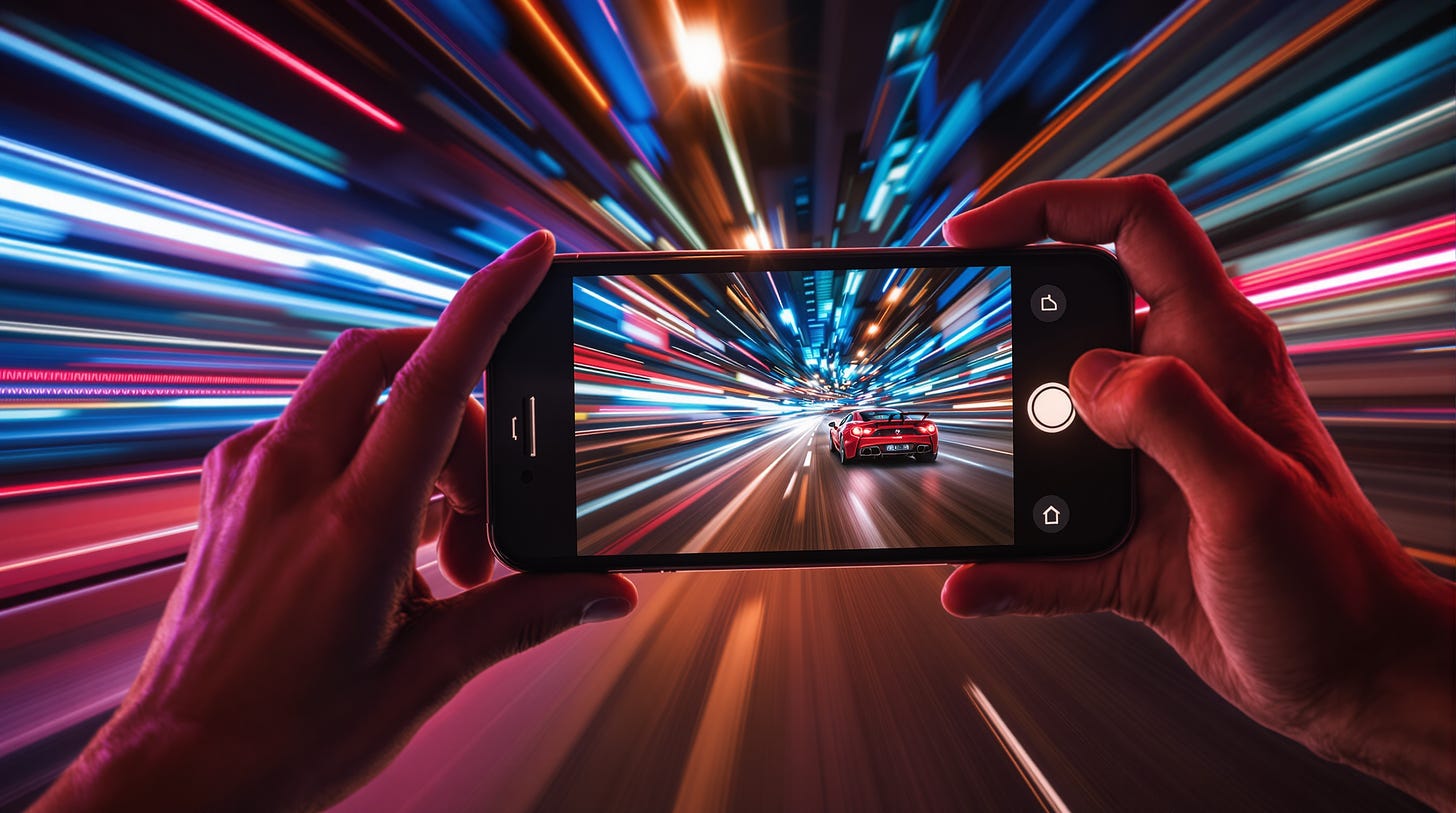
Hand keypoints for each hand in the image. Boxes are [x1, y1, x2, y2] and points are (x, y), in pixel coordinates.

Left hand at [34, 231, 636, 812]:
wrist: (179, 773)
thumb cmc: (287, 736)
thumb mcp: (425, 676)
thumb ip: (522, 617)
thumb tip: (603, 592)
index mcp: (352, 526)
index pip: (430, 381)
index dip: (487, 306)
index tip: (529, 256)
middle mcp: (291, 483)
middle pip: (387, 363)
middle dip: (456, 401)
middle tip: (478, 509)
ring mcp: (248, 479)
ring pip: (347, 393)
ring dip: (409, 438)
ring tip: (432, 549)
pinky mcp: (226, 491)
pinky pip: (308, 428)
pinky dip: (359, 456)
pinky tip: (373, 539)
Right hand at [939, 176, 1453, 808]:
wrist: (1352, 680)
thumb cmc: (1336, 583)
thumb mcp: (1252, 488)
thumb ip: (1170, 413)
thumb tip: (1083, 379)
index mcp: (1217, 350)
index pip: (1134, 227)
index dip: (1051, 209)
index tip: (972, 235)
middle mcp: (1177, 394)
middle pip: (1071, 320)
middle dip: (1009, 336)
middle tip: (960, 367)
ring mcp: (1146, 464)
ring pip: (1046, 431)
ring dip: (1003, 460)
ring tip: (971, 485)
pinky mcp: (1124, 534)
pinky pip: (1044, 541)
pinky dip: (1009, 565)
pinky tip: (975, 585)